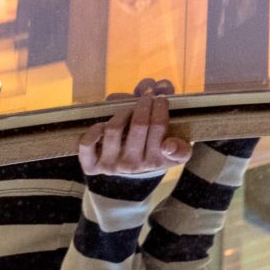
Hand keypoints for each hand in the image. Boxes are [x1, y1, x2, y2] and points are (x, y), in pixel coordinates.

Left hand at [77, 79, 191, 177]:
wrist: (133, 172)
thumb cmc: (157, 154)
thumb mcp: (177, 154)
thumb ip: (181, 149)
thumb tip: (168, 145)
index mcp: (156, 161)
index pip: (158, 128)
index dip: (160, 108)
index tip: (161, 98)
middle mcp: (133, 166)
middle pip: (138, 125)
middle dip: (144, 104)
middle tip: (147, 97)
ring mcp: (111, 166)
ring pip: (114, 129)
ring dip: (123, 112)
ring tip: (130, 109)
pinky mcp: (92, 165)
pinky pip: (87, 144)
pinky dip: (94, 130)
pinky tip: (103, 125)